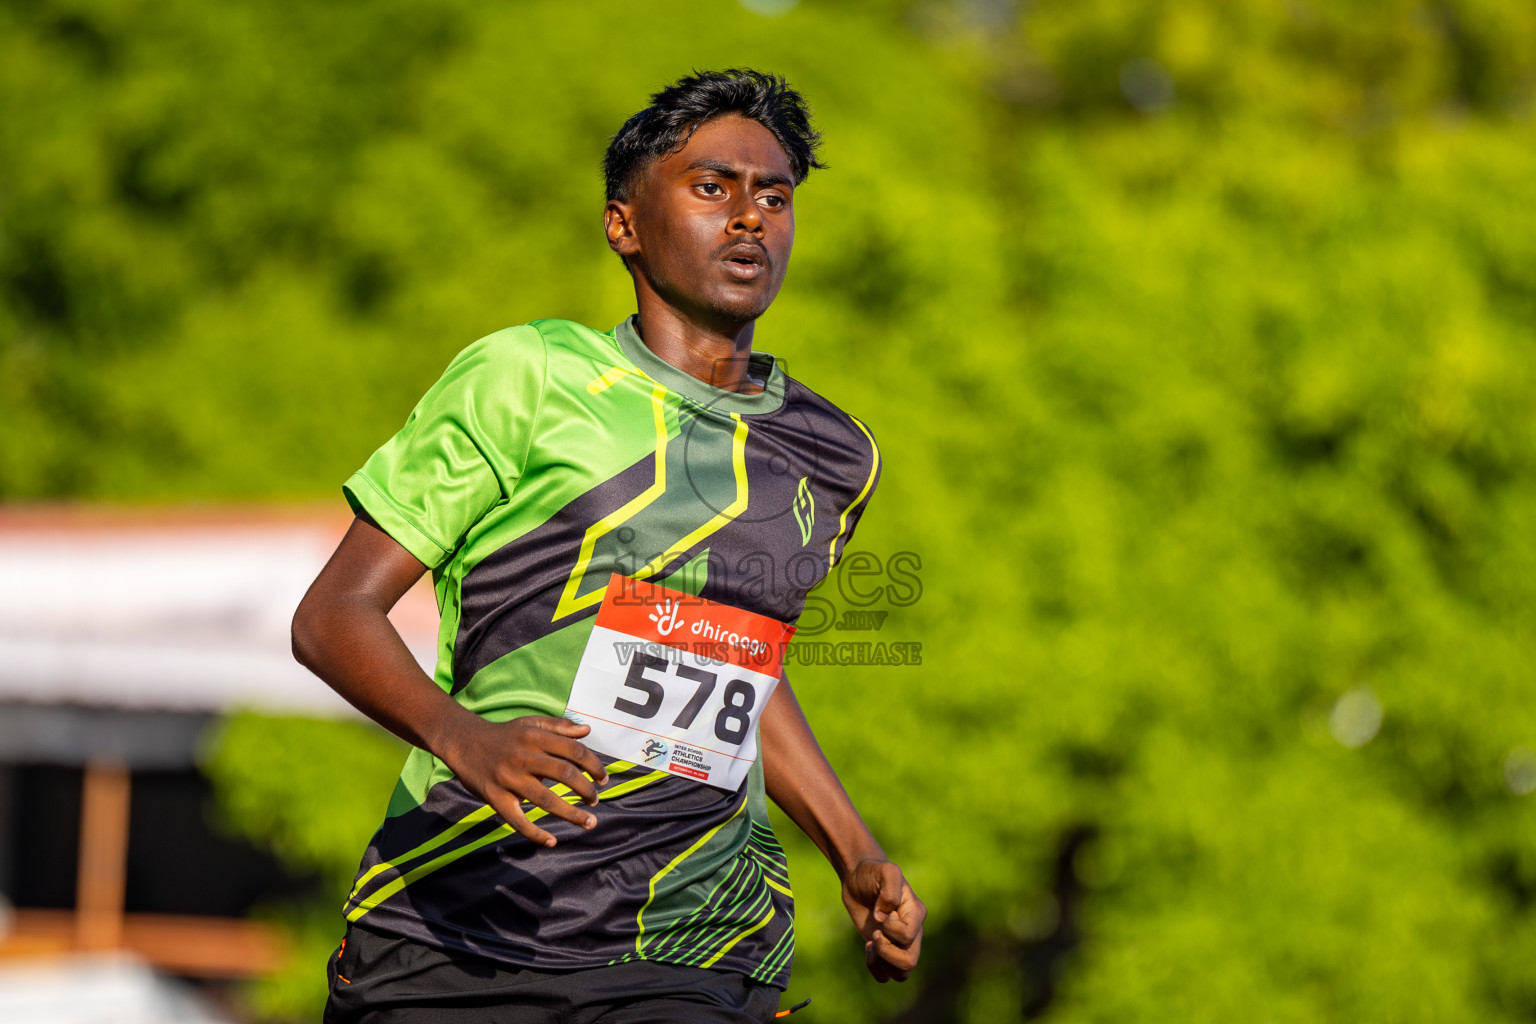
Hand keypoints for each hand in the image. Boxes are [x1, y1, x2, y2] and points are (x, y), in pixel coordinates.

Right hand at [439, 715, 609, 847]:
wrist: (462, 740)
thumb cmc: (503, 734)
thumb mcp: (530, 723)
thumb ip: (559, 726)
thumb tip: (587, 730)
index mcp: (535, 737)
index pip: (574, 751)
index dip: (594, 766)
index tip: (603, 779)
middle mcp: (524, 757)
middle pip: (565, 774)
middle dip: (586, 790)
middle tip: (596, 800)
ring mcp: (508, 778)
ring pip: (546, 800)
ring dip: (572, 814)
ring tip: (589, 822)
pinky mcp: (494, 797)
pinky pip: (518, 820)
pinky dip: (535, 833)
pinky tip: (552, 841)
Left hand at [841, 858, 925, 981]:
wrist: (858, 879)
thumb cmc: (873, 872)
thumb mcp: (885, 871)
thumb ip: (890, 889)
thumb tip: (884, 917)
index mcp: (915, 913)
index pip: (909, 936)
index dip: (891, 930)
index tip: (881, 914)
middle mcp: (912, 932)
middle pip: (910, 962)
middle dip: (887, 952)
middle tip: (875, 935)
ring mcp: (899, 944)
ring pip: (902, 974)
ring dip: (882, 963)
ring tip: (871, 944)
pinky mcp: (885, 951)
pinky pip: (887, 976)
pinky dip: (875, 968)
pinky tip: (868, 949)